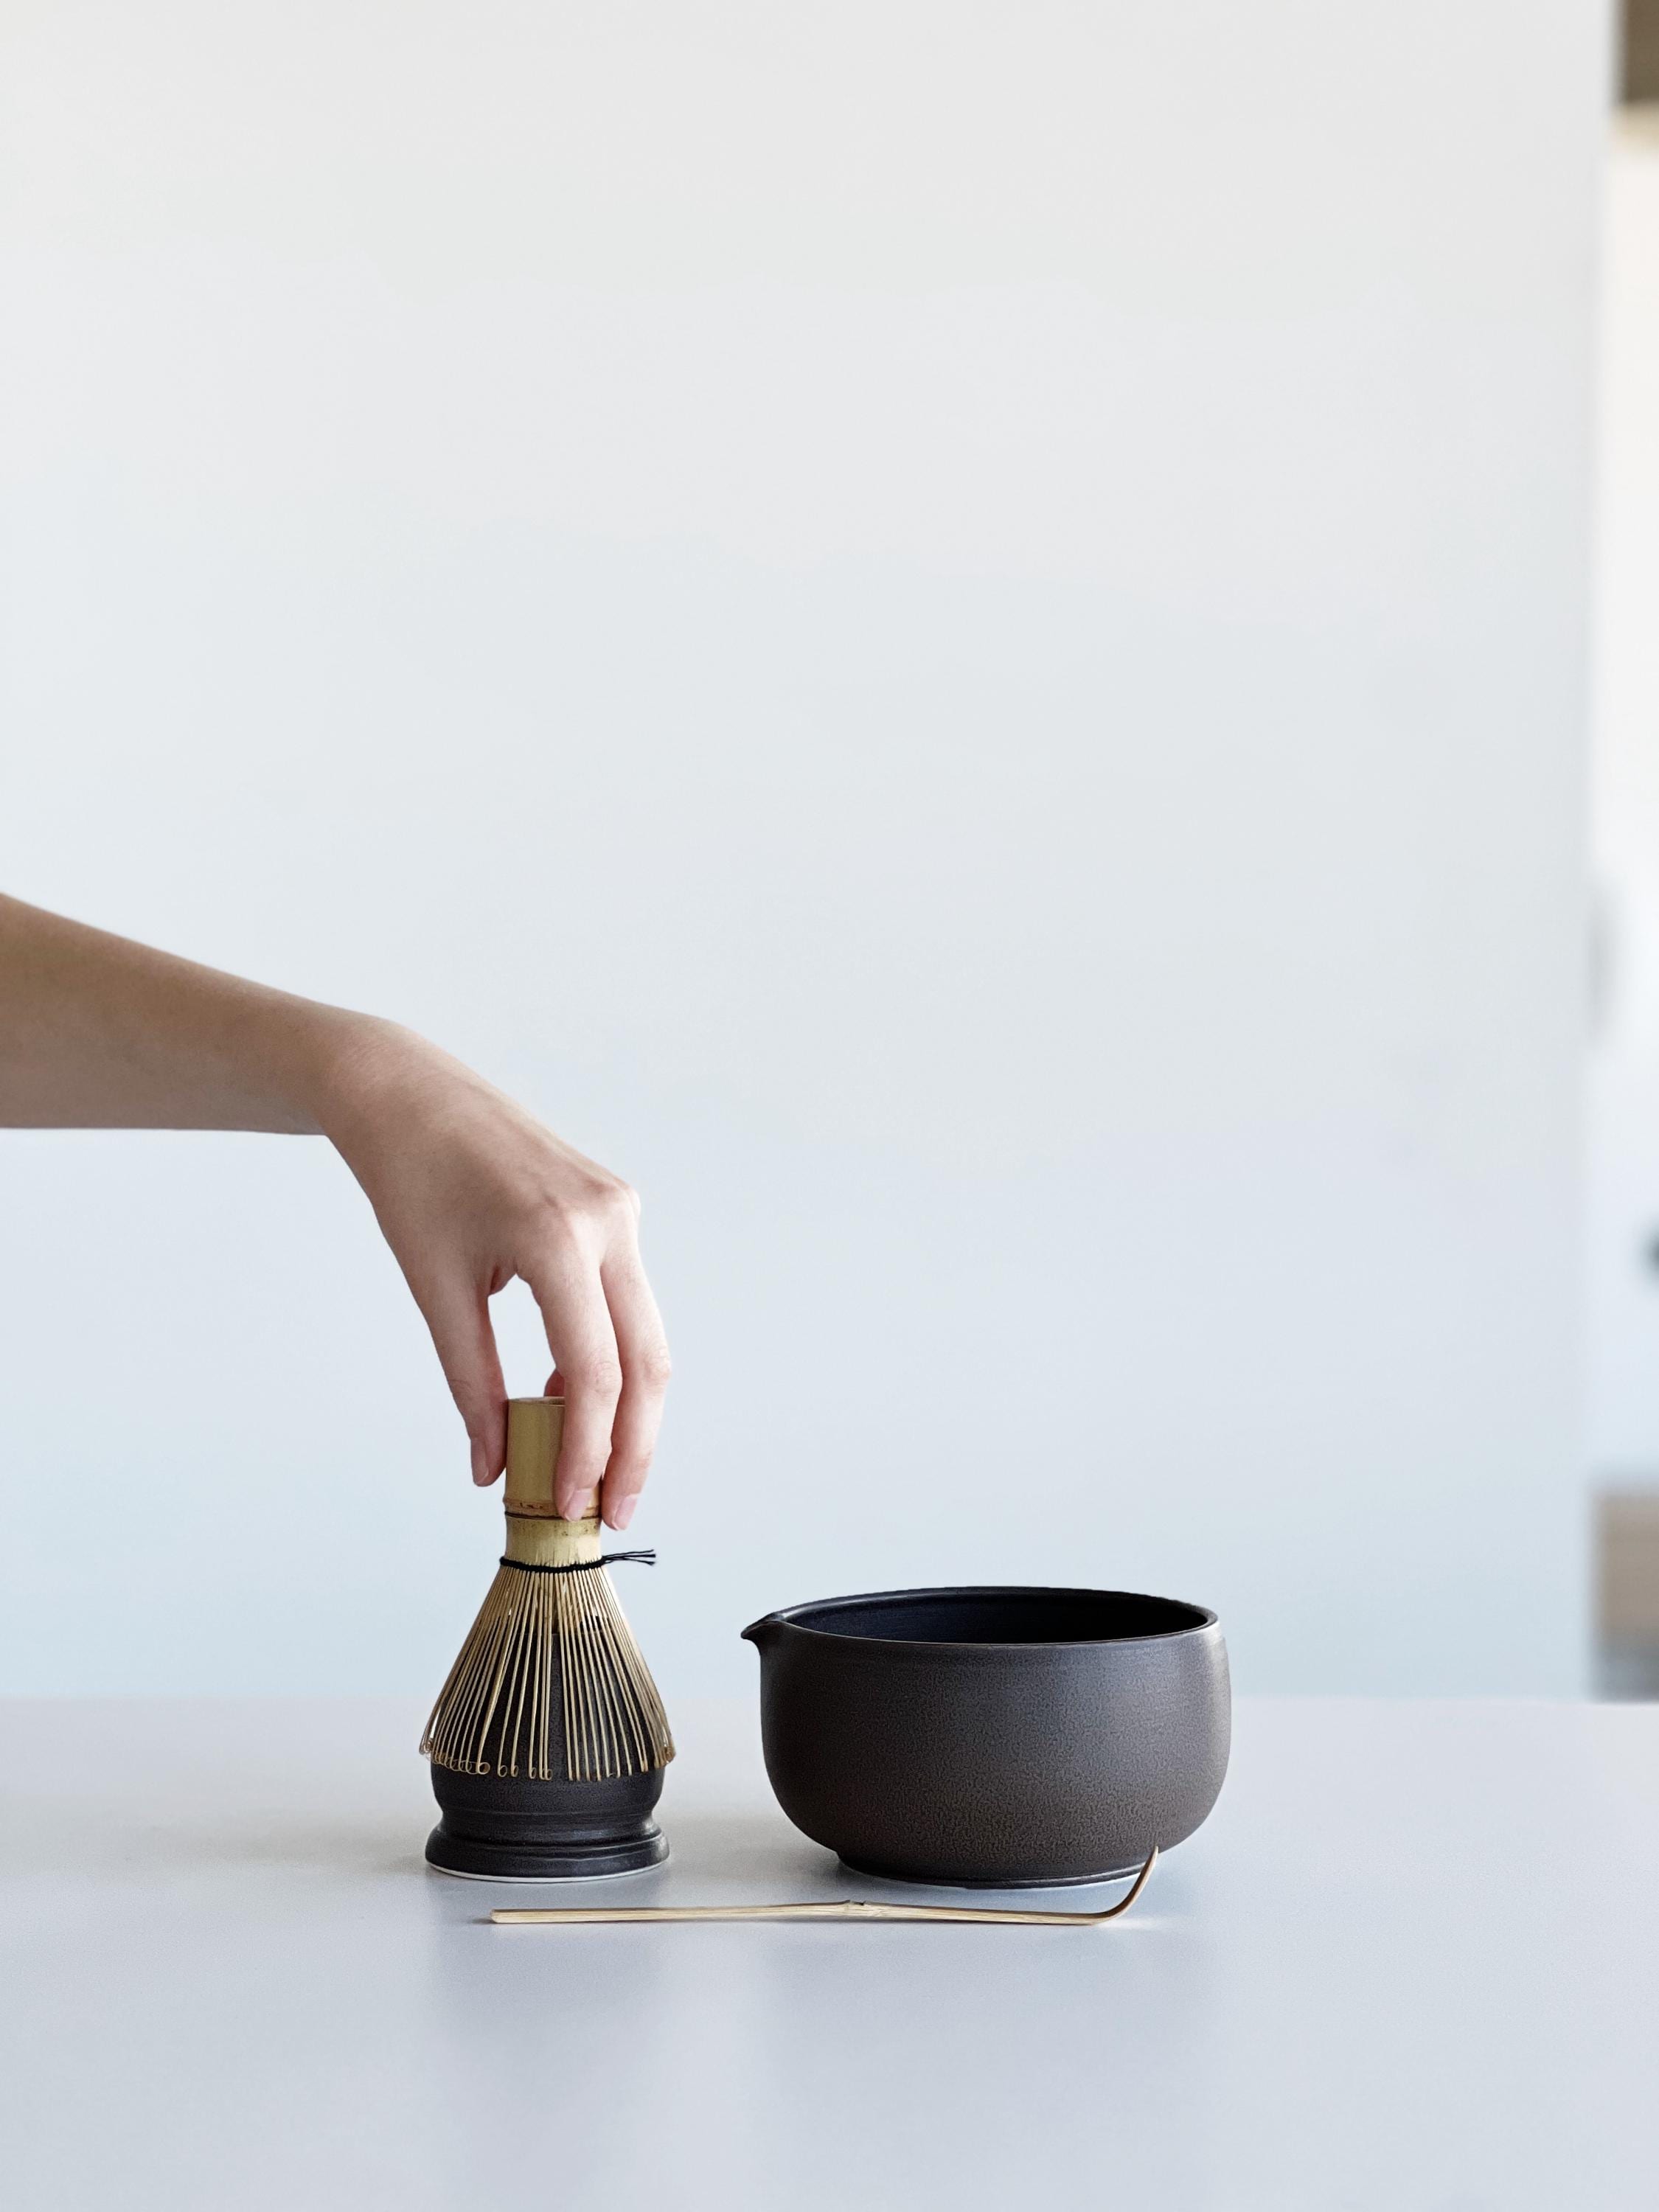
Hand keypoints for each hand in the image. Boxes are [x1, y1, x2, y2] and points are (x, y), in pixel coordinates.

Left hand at [321, 1021, 669, 1526]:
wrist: (410, 1094)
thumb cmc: (411, 1180)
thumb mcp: (435, 1289)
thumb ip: (471, 1384)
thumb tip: (492, 1468)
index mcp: (558, 1237)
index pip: (594, 1372)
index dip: (589, 1450)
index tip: (572, 1506)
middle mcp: (609, 1221)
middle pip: (647, 1361)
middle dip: (634, 1446)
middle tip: (611, 1512)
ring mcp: (622, 1210)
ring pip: (649, 1336)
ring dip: (628, 1409)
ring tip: (595, 1472)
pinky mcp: (618, 1209)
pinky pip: (629, 1302)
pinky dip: (612, 1358)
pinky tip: (570, 1397)